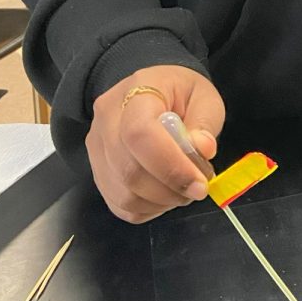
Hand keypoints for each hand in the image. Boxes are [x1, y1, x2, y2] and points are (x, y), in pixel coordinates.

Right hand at [87, 65, 225, 223]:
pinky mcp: (98, 172)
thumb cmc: (180, 93)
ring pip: (123, 194)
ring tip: (183, 189)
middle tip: (197, 189)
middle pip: (129, 170)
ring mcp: (96, 149)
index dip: (170, 166)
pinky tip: (165, 194)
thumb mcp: (204, 96)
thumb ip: (205, 122)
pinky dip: (148, 209)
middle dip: (169, 190)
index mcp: (134, 93)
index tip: (199, 183)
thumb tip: (203, 150)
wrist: (152, 91)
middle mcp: (105, 121)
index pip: (140, 134)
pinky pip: (120, 205)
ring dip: (160, 202)